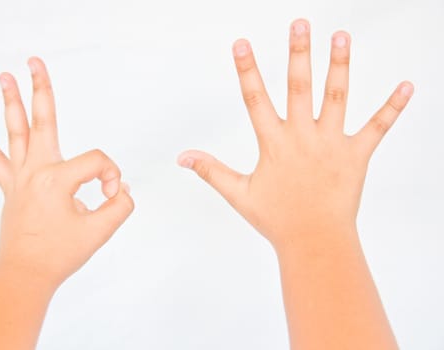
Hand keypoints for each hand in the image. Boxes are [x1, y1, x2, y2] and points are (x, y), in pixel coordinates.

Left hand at [0, 57, 133, 288]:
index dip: (112, 177)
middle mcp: (36, 171)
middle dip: (40, 88)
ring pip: (16, 132)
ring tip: (4, 77)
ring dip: (10, 103)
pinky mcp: (12, 188)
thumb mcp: (101, 230)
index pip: (98, 162)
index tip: (111, 197)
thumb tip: (120, 189)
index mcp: (58, 179)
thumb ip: (121, 204)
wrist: (26, 275)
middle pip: (43, 120)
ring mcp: (20, 178)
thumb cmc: (59, 254)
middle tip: (34, 61)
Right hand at [178, 19, 412, 250]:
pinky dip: (393, 107)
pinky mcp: (357, 155)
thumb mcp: (238, 194)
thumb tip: (182, 157)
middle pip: (299, 87)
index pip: (255, 100)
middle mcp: (302, 137)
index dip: (247, 70)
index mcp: (274, 144)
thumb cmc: (277, 220)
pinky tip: (409, 86)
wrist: (315, 242)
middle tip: (300, 23)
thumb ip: (211, 170)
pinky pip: (377, 127)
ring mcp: (331, 144)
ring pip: (336, 97)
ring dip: (339, 65)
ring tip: (340, 36)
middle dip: (298, 53)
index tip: (241, 44)